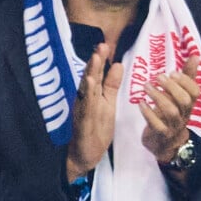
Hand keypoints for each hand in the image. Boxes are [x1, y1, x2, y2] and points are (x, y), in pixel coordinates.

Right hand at [67, 43, 122, 181]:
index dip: (100, 59)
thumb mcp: (107, 104)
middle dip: (95, 62)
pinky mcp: (82, 123)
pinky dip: (87, 97)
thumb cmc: (95, 129)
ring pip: (86, 90)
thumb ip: (111, 85)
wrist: (83, 156)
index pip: (96, 74)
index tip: (104, 44)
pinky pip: (86, 109)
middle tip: (101, 46)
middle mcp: (85, 100)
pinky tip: (90, 85)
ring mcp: (82, 111)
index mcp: (92, 94)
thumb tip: (118, 63)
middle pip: (90, 78)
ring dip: (90, 75)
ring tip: (95, 60)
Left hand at [139, 56, 200, 162]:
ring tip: (146, 86)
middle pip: (185, 101)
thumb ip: (187, 76)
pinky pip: (157, 125)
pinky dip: (148, 113)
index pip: (195, 92)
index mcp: (189, 104)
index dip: (186, 82)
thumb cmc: (172, 114)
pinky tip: (141, 103)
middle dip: (172, 87)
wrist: (167, 145)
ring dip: (158, 97)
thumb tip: (196, 56)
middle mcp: (184, 115)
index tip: (172, 72)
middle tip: (158, 77)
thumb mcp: (180, 95)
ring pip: (171, 111)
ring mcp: (173, 126)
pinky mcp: (161, 135)